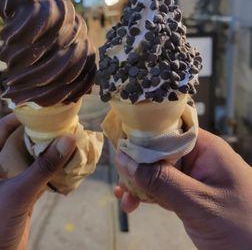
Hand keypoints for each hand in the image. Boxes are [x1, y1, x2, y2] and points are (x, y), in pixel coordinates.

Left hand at [0, 114, 75, 249]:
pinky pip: (36, 180)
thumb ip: (42, 168)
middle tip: (62, 123)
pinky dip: (50, 173)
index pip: (0, 131)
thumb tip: (68, 140)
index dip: (22, 118)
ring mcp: (5, 186)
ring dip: (47, 155)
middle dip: (40, 136)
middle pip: (18, 145)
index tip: (44, 109)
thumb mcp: (15, 195)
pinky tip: (67, 164)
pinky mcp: (17, 200)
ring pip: (29, 163)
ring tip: (69, 140)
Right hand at [114, 128, 251, 249]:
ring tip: (123, 196)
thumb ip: (161, 181)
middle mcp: (200, 159)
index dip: (145, 133)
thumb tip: (125, 159)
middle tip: (120, 177)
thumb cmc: (241, 229)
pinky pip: (164, 189)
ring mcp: (195, 178)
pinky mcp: (191, 196)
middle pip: (161, 151)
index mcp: (207, 149)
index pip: (171, 129)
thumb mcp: (198, 203)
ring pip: (159, 171)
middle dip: (139, 163)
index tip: (121, 141)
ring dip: (140, 182)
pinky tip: (133, 202)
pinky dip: (148, 195)